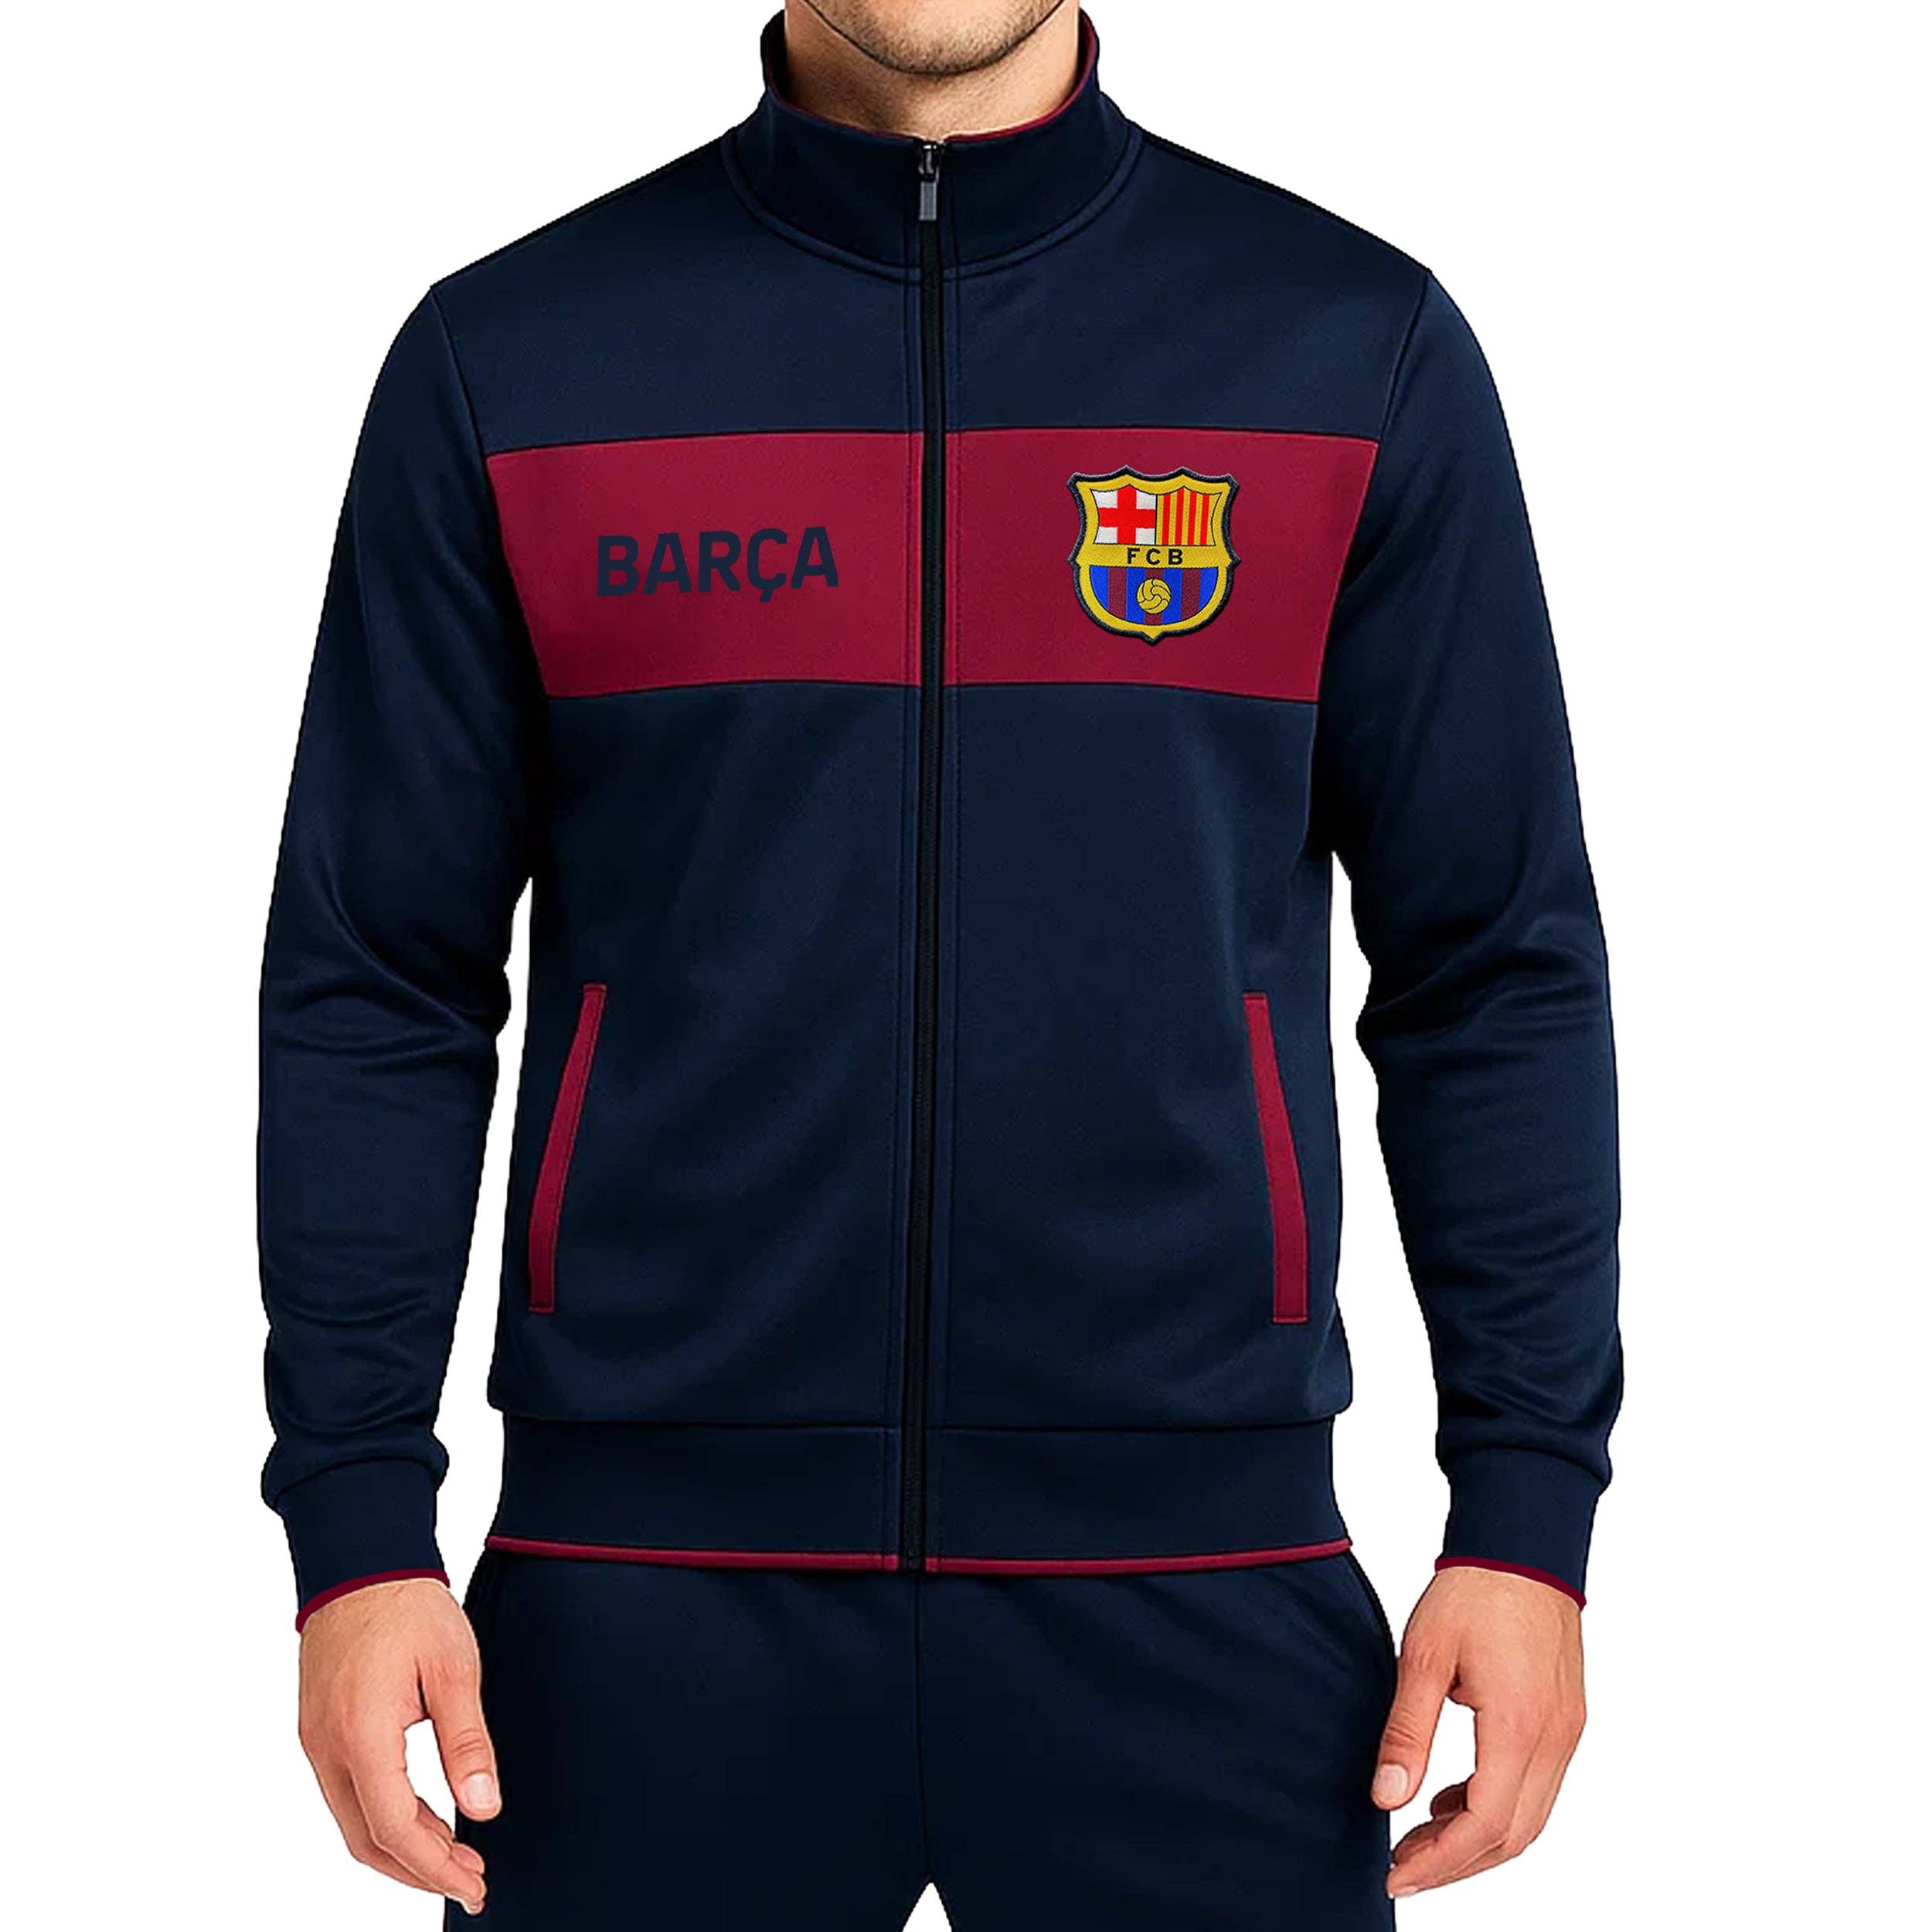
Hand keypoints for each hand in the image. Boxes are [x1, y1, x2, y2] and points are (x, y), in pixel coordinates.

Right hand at [297, 1577, 499, 1913]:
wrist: (360, 1561)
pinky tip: (421, 1819)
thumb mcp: (454, 1667)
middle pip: (367, 1840)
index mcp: (360, 1735)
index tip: (474, 1883)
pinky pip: (347, 1793)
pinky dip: (383, 1818)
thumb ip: (467, 1741)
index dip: (436, 1867)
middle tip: (470, 1881)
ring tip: (453, 1858)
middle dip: (418, 1872)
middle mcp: (326, 1747)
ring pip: (353, 1822)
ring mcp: (316, 1741)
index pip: (395, 1829)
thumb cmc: (409, 1606)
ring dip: (401, 1849)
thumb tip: (484, 1809)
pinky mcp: (318, 1730)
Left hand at [1371, 1566, 1584, 1897]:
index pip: (1485, 1825)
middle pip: (1513, 1836)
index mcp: (1519, 1725)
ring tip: (1418, 1838)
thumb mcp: (1424, 1656)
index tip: (1397, 1874)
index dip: (1440, 1862)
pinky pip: (1537, 1787)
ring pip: (1530, 1817)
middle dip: (1456, 1863)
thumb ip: (1407, 1731)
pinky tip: (1451, 1799)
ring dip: (1476, 1839)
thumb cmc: (1473, 1591)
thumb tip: (1386, 1797)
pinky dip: (1496, 1807)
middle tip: (1402, 1867)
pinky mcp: (1565, 1719)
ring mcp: (1566, 1730)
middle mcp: (1554, 1738)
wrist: (1523, 1545)